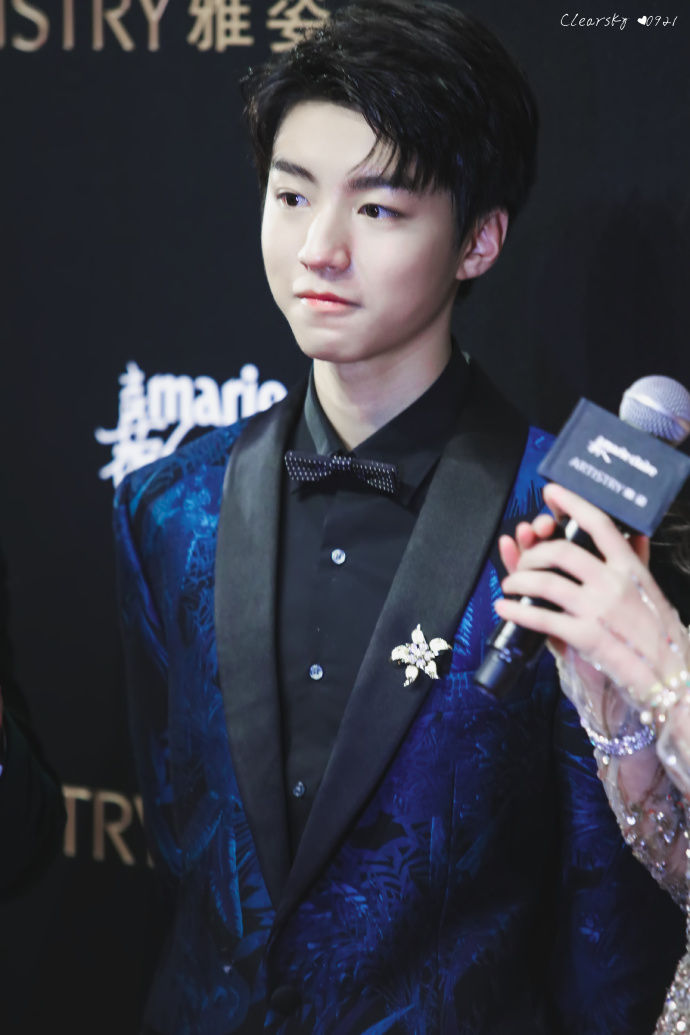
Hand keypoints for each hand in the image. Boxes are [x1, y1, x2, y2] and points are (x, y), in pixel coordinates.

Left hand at [495, 484, 684, 709]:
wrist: (672, 676)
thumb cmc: (661, 634)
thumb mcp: (654, 590)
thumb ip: (638, 561)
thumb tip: (635, 532)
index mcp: (630, 568)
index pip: (599, 524)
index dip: (572, 503)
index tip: (551, 493)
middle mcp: (613, 584)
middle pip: (562, 551)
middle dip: (533, 551)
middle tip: (523, 559)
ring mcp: (598, 609)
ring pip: (545, 581)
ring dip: (518, 579)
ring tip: (509, 584)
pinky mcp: (585, 637)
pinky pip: (541, 618)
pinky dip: (516, 611)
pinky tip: (504, 608)